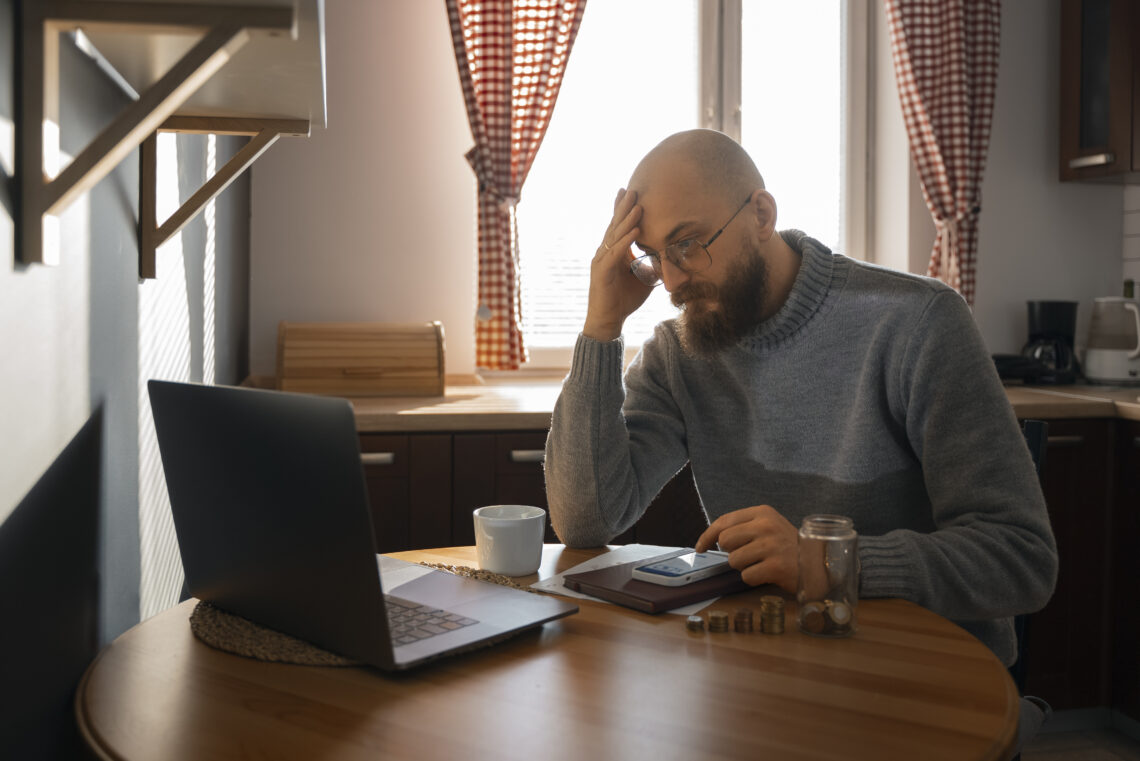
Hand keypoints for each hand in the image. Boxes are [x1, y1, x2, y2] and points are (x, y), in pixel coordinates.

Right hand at [582, 188, 649, 341]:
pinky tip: (635, 231)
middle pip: (615, 226)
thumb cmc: (624, 300)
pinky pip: (615, 253)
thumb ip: (653, 266)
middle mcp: (605, 253)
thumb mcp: (644, 279)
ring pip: (616, 236)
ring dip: (627, 220)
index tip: (630, 192)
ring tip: (636, 205)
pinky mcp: (602, 272)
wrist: (608, 321)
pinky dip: (625, 242)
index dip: (623, 210)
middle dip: (624, 207)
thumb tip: (670, 257)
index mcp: (614, 253)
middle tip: (632, 189)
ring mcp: (602, 261)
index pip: (618, 227)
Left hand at [694, 505, 798, 592]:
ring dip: (744, 567)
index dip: (707, 535)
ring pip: (733, 560)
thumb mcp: (769, 526)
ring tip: (762, 564)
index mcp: (763, 512)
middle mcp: (766, 526)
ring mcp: (771, 546)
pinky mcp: (775, 566)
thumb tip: (712, 539)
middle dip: (732, 552)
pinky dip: (754, 579)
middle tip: (750, 555)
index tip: (700, 547)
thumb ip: (744, 527)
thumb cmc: (789, 547)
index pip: (724, 521)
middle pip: (725, 541)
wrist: (818, 564)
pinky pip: (746, 576)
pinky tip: (768, 574)